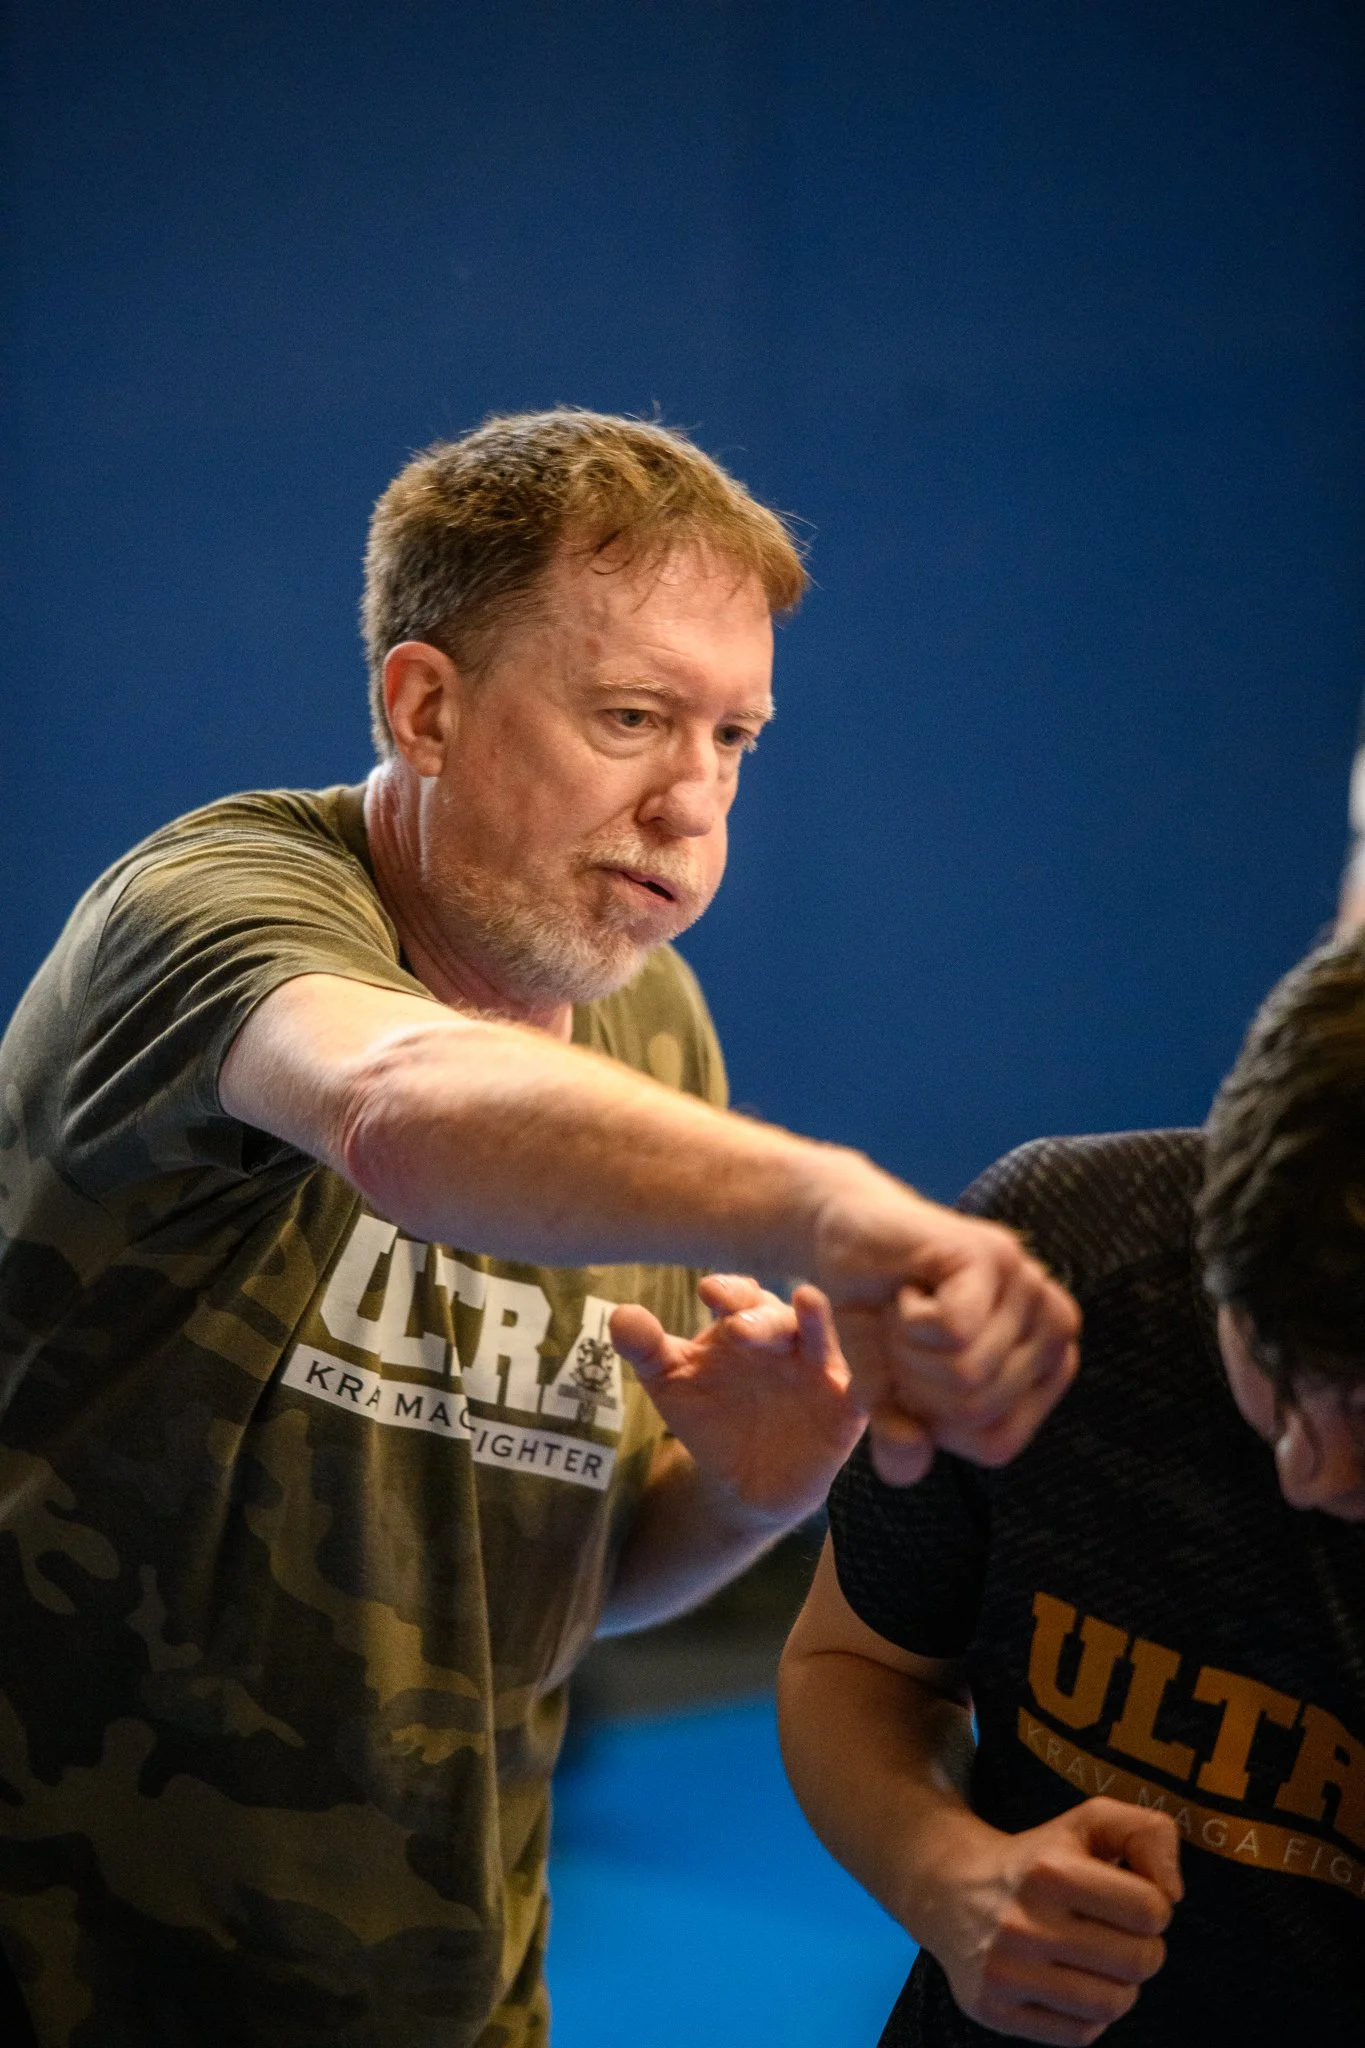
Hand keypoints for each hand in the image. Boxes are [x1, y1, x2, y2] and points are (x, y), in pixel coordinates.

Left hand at [609, 1276, 865, 1525]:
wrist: (741, 1486)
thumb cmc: (709, 1418)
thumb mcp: (672, 1383)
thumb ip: (647, 1349)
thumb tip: (621, 1315)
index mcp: (748, 1322)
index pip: (742, 1296)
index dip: (729, 1292)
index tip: (708, 1291)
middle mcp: (789, 1338)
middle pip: (781, 1317)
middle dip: (762, 1317)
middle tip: (738, 1326)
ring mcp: (822, 1372)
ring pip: (826, 1341)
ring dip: (818, 1324)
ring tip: (808, 1302)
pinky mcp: (848, 1412)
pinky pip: (864, 1394)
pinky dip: (866, 1381)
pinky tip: (855, 1377)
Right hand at [809, 1174, 1080, 1483]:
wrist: (846, 1239)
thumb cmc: (877, 1318)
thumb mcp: (886, 1395)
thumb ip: (901, 1438)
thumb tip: (910, 1454)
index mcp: (1048, 1367)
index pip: (996, 1442)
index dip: (935, 1422)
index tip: (916, 1371)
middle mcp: (1055, 1326)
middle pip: (977, 1408)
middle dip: (915, 1382)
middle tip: (903, 1331)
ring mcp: (1028, 1284)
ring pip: (966, 1374)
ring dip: (907, 1349)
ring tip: (904, 1309)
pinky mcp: (991, 1255)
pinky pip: (953, 1332)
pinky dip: (908, 1320)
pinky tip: (907, 1287)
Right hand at [923, 1799, 1180, 2046]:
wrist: (949, 1889)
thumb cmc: (1037, 1859)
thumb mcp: (1087, 1823)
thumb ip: (1146, 1831)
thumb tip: (1172, 1892)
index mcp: (1050, 1869)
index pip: (1150, 1909)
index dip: (1153, 1905)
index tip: (1128, 1899)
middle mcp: (1024, 1922)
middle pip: (1139, 1962)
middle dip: (1142, 1948)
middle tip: (1117, 1934)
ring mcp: (1006, 1972)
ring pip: (1113, 2005)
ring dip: (1119, 1985)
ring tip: (1097, 1962)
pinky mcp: (994, 2010)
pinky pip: (1078, 2034)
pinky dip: (1088, 2015)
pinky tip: (1070, 1984)